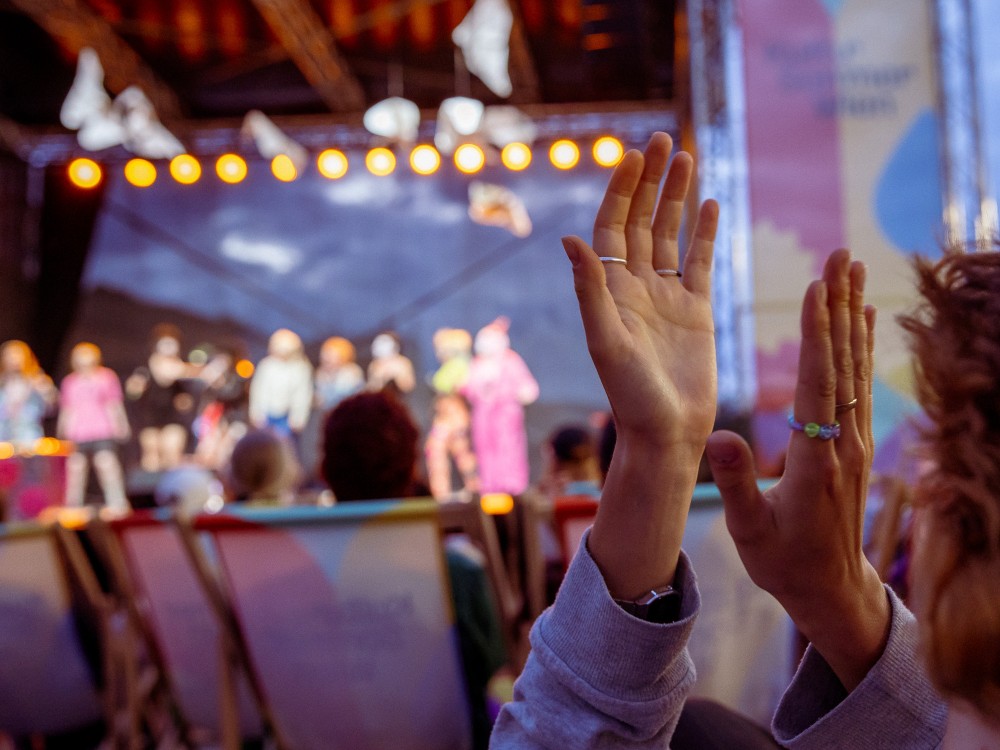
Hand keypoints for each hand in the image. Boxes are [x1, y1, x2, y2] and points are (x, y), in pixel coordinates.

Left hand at [562, 132, 717, 453]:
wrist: (667, 432)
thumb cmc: (630, 395)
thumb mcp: (606, 341)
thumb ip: (590, 290)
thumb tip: (569, 238)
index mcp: (609, 290)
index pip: (611, 228)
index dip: (621, 192)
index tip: (633, 156)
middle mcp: (635, 287)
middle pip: (641, 221)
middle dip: (651, 181)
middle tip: (662, 140)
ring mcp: (667, 296)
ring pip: (671, 235)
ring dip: (677, 197)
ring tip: (687, 156)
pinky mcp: (697, 310)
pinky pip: (701, 262)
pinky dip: (705, 234)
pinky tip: (711, 204)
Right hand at [706, 249, 888, 689]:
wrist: (831, 589)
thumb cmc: (783, 563)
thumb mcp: (750, 531)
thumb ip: (738, 482)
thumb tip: (720, 433)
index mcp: (815, 460)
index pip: (816, 385)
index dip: (816, 335)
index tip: (816, 288)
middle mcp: (843, 443)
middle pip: (842, 363)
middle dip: (840, 306)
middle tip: (842, 255)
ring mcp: (856, 442)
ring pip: (855, 366)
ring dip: (853, 315)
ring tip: (854, 269)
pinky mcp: (857, 444)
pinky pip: (860, 384)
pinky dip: (860, 345)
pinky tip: (862, 319)